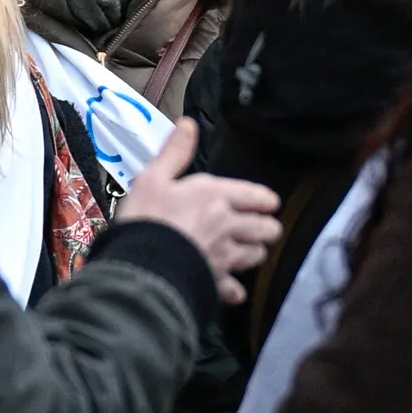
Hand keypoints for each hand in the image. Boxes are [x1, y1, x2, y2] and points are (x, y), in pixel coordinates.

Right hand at [120, 120, 279, 305]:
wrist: (142, 265)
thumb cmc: (146, 217)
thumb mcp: (153, 177)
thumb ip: (175, 152)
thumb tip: (188, 123)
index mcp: (216, 195)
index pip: (256, 195)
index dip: (266, 200)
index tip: (268, 203)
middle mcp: (229, 225)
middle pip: (266, 228)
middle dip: (266, 227)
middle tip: (258, 228)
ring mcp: (225, 256)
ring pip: (256, 255)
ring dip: (254, 253)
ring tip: (246, 251)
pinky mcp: (216, 281)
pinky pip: (236, 288)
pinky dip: (235, 288)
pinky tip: (232, 288)